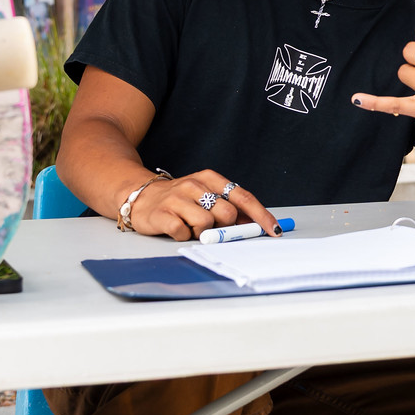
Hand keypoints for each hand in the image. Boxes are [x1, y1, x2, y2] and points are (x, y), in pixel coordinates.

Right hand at [128, 169, 280, 241]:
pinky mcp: (162, 214)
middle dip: (225, 227)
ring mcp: (177, 199)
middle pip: (227, 214)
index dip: (260, 215)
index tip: (274, 230)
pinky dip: (184, 236)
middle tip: (212, 227)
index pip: (243, 197)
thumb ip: (229, 206)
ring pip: (205, 225)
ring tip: (190, 226)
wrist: (140, 196)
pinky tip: (177, 229)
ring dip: (202, 233)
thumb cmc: (181, 199)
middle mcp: (194, 185)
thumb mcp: (206, 195)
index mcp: (210, 178)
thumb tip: (256, 224)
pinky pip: (183, 233)